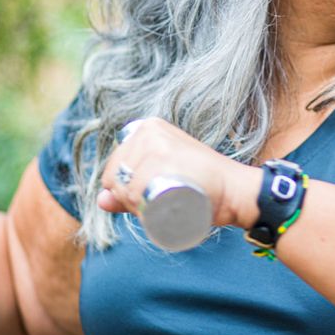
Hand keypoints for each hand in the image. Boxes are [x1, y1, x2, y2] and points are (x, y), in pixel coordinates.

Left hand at [97, 118, 260, 229]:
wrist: (233, 189)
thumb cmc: (201, 185)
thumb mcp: (162, 178)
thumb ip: (129, 188)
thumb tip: (101, 200)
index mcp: (146, 128)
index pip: (115, 167)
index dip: (126, 189)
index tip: (152, 194)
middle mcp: (148, 131)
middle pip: (116, 177)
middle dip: (130, 199)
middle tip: (160, 203)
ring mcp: (155, 143)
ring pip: (125, 187)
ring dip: (137, 206)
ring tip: (163, 204)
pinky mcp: (162, 157)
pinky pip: (134, 191)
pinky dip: (140, 206)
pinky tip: (159, 205)